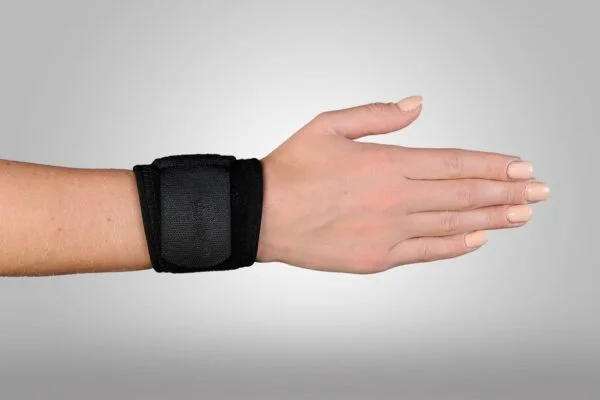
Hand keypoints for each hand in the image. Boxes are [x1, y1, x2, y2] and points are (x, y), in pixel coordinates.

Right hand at [256, 96, 548, 273]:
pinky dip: (456, 246)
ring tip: (524, 214)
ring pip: (453, 225)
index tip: (521, 166)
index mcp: (385, 164)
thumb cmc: (290, 170)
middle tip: (541, 191)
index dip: (492, 165)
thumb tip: (417, 105)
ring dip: (493, 218)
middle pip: (463, 195)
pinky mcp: (376, 258)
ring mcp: (387, 232)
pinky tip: (478, 239)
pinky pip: (426, 253)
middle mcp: (394, 199)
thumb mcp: (328, 126)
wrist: (259, 216)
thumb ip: (377, 115)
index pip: (453, 163)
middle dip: (507, 191)